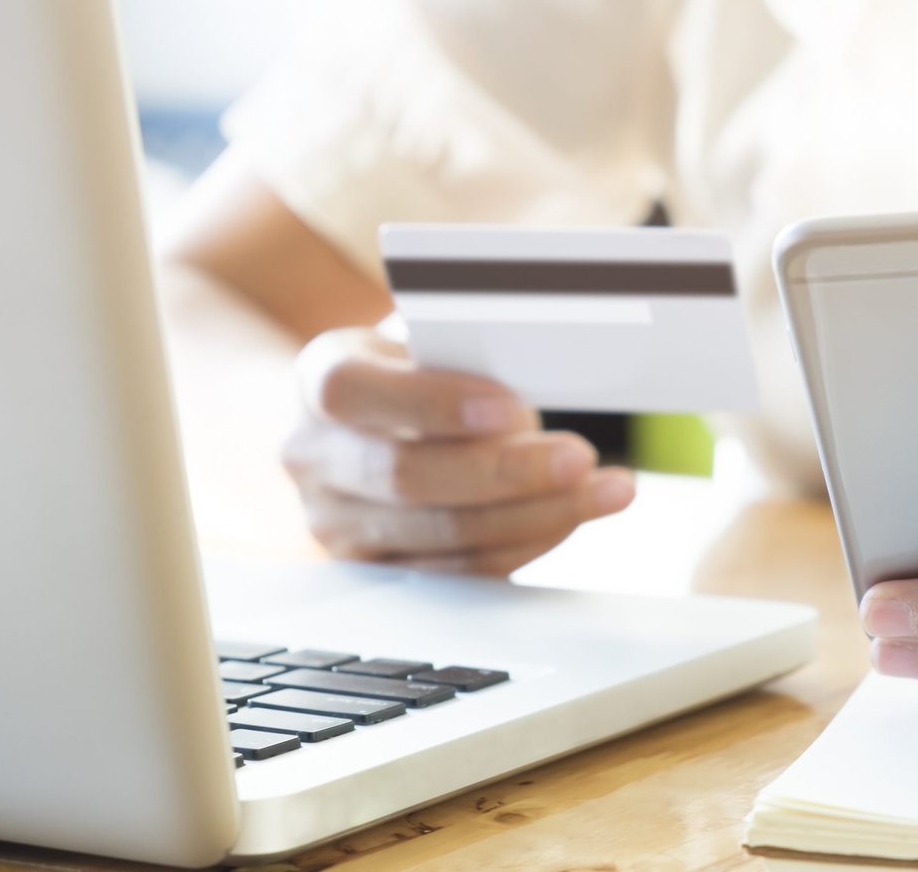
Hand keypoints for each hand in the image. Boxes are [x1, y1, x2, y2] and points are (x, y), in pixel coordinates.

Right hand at [283, 327, 634, 574]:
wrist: (392, 421)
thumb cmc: (425, 372)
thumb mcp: (436, 344)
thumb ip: (470, 356)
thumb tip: (541, 377)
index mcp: (321, 379)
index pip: (352, 392)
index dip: (432, 403)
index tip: (510, 407)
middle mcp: (314, 456)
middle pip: (404, 478)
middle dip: (504, 471)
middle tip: (577, 458)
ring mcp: (338, 524)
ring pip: (440, 536)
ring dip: (535, 514)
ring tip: (602, 489)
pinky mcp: (379, 573)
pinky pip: (460, 572)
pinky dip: (527, 542)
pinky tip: (572, 515)